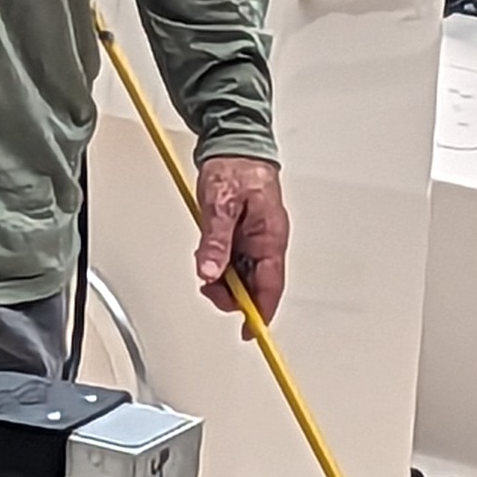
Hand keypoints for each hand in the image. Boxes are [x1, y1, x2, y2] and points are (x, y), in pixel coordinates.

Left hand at [192, 155, 289, 328]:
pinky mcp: (244, 233)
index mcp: (270, 237)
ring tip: (205, 261)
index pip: (270, 286)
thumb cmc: (235, 168)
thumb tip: (211, 273)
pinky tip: (209, 253)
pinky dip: (220, 262)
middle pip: (255, 285)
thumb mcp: (221, 205)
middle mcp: (267, 241)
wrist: (234, 144)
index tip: (249, 332)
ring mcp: (256, 238)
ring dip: (223, 277)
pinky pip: (234, 259)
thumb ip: (216, 241)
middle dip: (232, 293)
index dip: (260, 313)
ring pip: (242, 274)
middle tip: (208, 285)